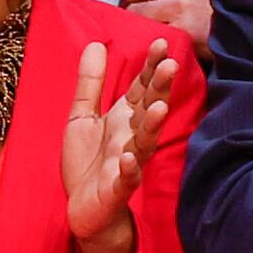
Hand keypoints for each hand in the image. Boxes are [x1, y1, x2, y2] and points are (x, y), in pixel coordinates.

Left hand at [54, 38, 176, 252]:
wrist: (84, 210)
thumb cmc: (87, 163)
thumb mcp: (81, 117)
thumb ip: (90, 84)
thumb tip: (96, 44)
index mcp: (123, 118)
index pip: (141, 88)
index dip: (150, 67)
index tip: (161, 43)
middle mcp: (130, 137)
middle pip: (148, 109)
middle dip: (159, 88)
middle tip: (171, 65)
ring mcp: (127, 163)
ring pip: (144, 142)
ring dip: (151, 126)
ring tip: (158, 107)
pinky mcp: (117, 189)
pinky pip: (125, 179)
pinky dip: (128, 169)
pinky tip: (128, 159)